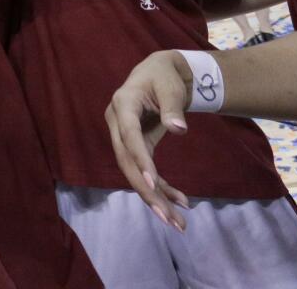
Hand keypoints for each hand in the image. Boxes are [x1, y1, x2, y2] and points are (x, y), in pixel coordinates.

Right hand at [103, 50, 193, 230]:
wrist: (160, 74)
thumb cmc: (164, 76)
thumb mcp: (171, 87)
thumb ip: (173, 106)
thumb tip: (179, 129)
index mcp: (122, 104)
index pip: (129, 135)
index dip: (139, 159)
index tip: (151, 182)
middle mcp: (117, 123)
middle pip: (126, 161)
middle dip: (146, 191)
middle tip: (167, 217)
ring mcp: (123, 137)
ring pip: (133, 172)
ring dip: (154, 197)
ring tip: (176, 221)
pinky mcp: (135, 147)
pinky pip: (144, 171)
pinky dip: (161, 187)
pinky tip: (179, 201)